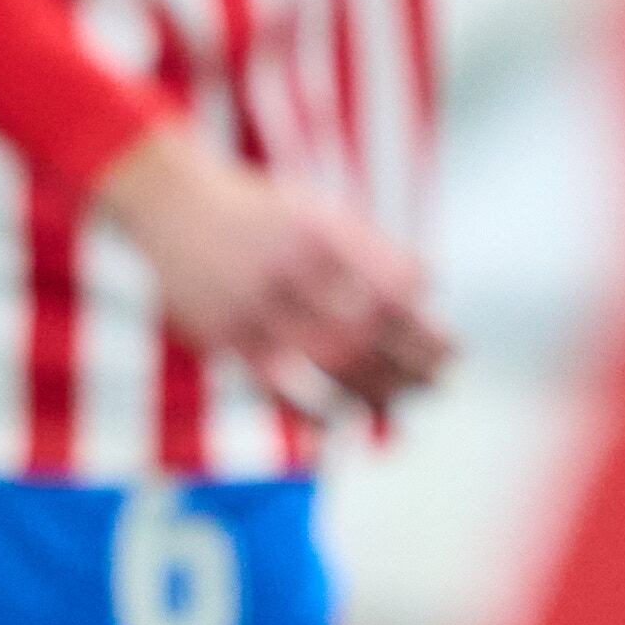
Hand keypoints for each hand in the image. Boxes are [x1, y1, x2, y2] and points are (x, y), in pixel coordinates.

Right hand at [94, 122, 451, 407]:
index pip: (387, 293)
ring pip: (324, 364)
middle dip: (409, 363)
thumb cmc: (261, 212)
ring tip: (406, 398)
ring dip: (374, 388)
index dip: (422, 328)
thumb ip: (370, 247)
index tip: (451, 345)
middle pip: (362, 333)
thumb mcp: (317, 211)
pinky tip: (345, 421)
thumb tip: (429, 284)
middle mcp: (286, 272)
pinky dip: (313, 411)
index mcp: (319, 235)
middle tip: (441, 378)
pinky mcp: (221, 337)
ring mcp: (251, 307)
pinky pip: (274, 386)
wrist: (173, 204)